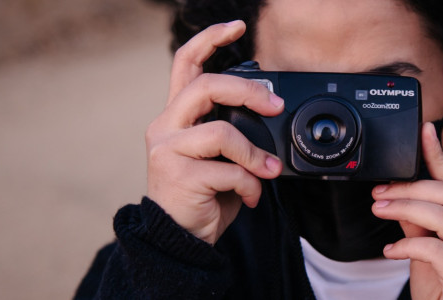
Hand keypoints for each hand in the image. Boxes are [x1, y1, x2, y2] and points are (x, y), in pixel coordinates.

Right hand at [145, 20, 284, 244]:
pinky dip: (250, 184)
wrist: (180, 237)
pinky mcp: (178, 176)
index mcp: (177, 115)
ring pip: (222, 133)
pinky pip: (229, 171)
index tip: (237, 27)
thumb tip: (270, 114)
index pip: (186, 64)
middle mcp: (166, 126)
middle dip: (249, 91)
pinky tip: (252, 196)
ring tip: (269, 171)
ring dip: (255, 154)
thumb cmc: (204, 194)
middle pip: (207, 86)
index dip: (209, 39)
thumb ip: (233, 131)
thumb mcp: (219, 156)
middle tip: (276, 107)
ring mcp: (169, 150)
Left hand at [371, 122, 442, 298]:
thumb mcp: (427, 246)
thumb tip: (398, 187)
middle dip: (410, 189)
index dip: (439, 156)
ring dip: (406, 209)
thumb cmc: (442, 288)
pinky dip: (408, 246)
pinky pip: (437, 250)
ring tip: (380, 210)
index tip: (423, 131)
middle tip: (379, 193)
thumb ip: (418, 217)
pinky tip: (391, 251)